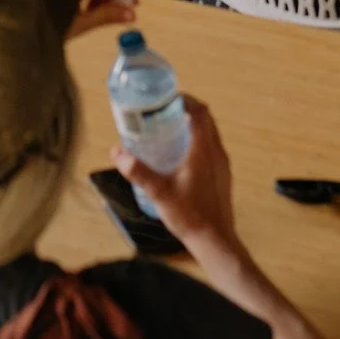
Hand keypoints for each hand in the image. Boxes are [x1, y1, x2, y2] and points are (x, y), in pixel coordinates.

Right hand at [115, 96, 236, 248]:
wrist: (215, 240)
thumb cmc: (189, 215)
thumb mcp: (159, 192)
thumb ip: (138, 172)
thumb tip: (117, 152)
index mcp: (204, 150)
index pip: (200, 112)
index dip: (185, 100)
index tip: (166, 98)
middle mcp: (217, 152)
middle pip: (206, 119)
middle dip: (186, 110)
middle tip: (162, 112)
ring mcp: (222, 164)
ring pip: (210, 133)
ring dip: (193, 125)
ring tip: (169, 129)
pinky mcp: (223, 175)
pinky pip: (212, 146)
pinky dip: (198, 140)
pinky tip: (181, 155)